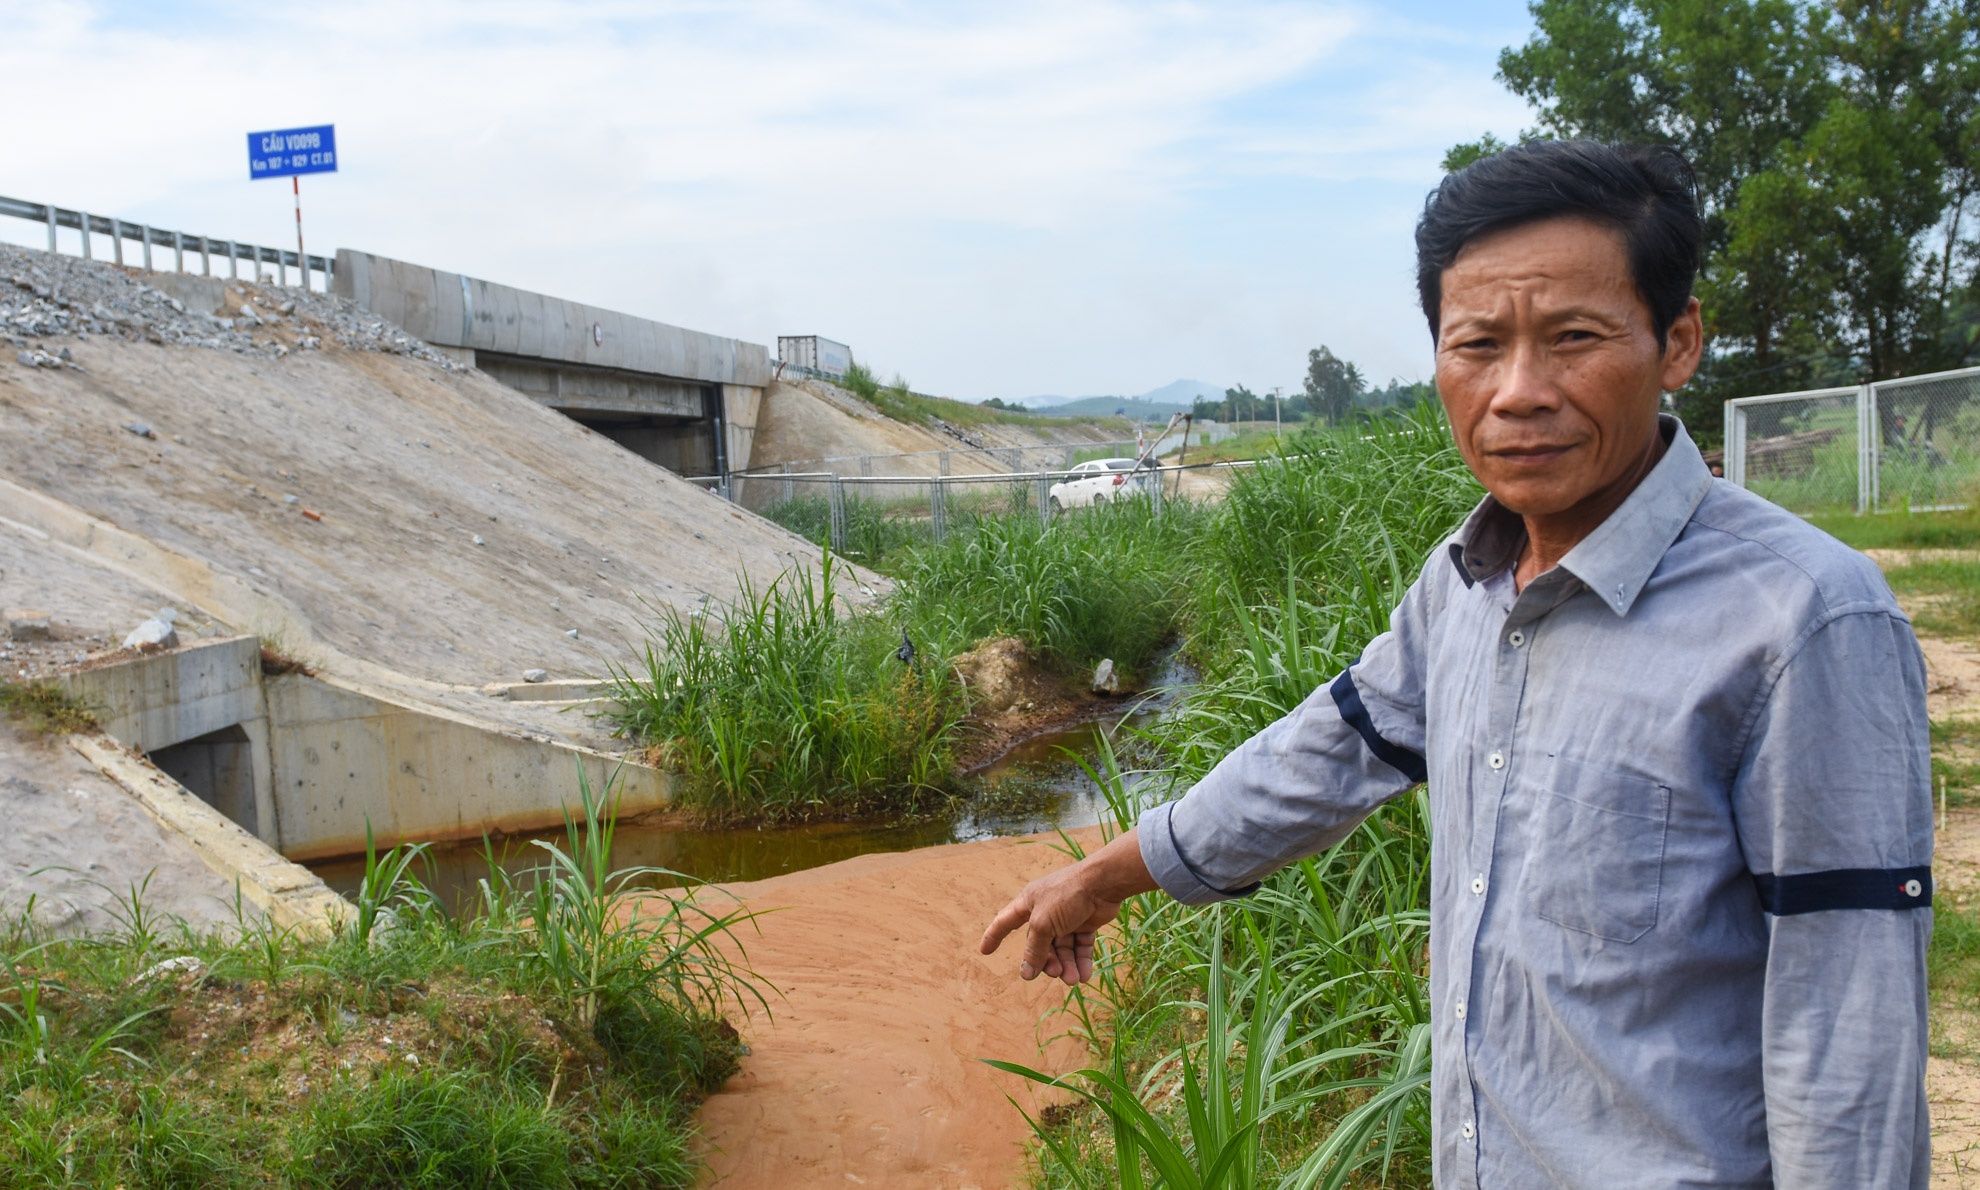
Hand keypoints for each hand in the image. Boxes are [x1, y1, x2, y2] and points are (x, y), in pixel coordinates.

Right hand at [979, 829, 1156, 985]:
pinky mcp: (1085, 923)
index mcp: (1029, 903)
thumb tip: (1026, 973)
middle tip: (1055, 973)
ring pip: (1062, 948)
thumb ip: (1034, 949)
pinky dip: (1081, 961)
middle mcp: (1045, 911)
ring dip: (1066, 965)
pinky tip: (1085, 975)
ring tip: (1073, 979)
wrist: (1103, 883)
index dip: (994, 936)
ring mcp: (1066, 918)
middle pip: (1040, 943)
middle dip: (1046, 961)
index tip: (984, 951)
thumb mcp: (1043, 923)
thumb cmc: (1067, 896)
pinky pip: (1079, 946)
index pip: (1005, 921)